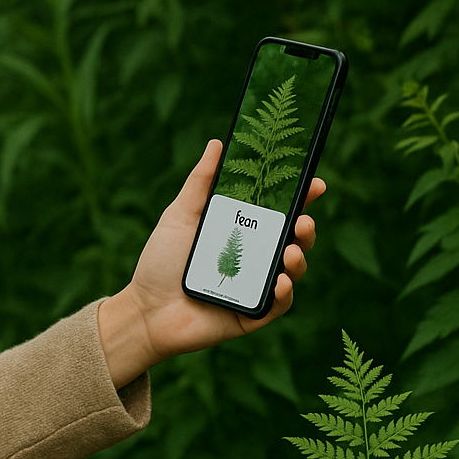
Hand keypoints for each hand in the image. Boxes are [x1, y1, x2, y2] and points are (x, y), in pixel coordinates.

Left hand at [98, 139, 325, 386]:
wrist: (144, 310)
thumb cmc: (160, 262)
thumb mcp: (179, 216)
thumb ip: (200, 183)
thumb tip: (218, 144)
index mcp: (241, 230)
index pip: (278, 211)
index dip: (301, 196)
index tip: (314, 183)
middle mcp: (254, 257)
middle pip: (293, 238)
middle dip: (306, 227)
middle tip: (304, 219)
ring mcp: (255, 286)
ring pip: (292, 270)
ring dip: (299, 259)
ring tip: (290, 250)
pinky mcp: (252, 314)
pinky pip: (278, 305)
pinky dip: (283, 293)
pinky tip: (279, 281)